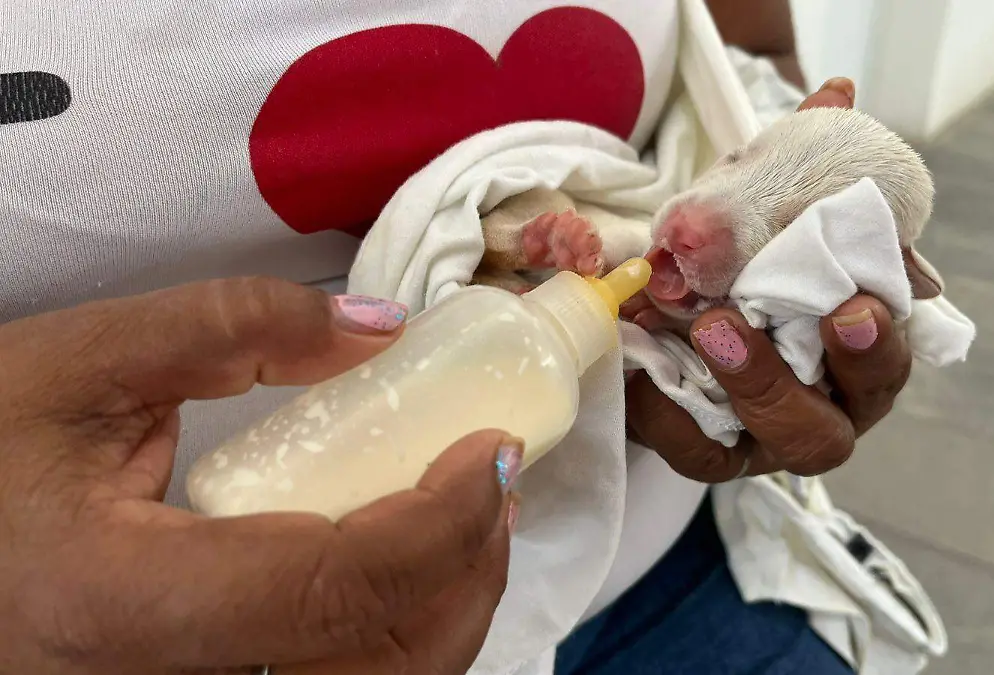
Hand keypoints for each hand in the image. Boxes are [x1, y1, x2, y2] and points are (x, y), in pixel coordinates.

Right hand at [0, 278, 517, 674]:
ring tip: (472, 517)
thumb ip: (232, 327)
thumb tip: (385, 330)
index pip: (329, 588)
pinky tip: (409, 566)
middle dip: (465, 573)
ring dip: (445, 609)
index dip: (439, 523)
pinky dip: (396, 634)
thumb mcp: (81, 363)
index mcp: (119, 607)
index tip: (494, 447)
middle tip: (495, 479)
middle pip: (374, 670)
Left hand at [625, 78, 909, 482]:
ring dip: (720, 396)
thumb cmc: (761, 265)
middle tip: (725, 323)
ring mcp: (768, 439)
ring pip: (757, 450)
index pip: (887, 364)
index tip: (850, 308)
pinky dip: (665, 415)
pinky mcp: (716, 451)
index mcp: (860, 356)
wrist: (702, 311)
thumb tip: (835, 94)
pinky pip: (697, 453)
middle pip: (824, 431)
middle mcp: (825, 408)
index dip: (875, 347)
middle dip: (776, 380)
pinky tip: (638, 366)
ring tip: (684, 335)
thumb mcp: (779, 218)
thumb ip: (809, 167)